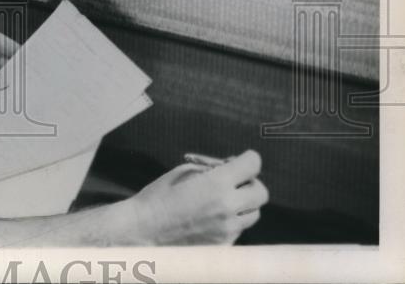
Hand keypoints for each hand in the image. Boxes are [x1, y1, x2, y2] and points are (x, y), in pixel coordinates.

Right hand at [130, 150, 268, 244]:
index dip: (249, 159)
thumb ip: (213, 170)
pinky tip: (211, 218)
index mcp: (216, 184)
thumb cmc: (159, 197)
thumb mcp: (184, 172)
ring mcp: (228, 231)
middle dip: (250, 183)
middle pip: (261, 192)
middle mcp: (228, 208)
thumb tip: (232, 169)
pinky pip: (239, 230)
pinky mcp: (224, 247)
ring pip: (253, 214)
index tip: (244, 159)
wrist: (143, 230)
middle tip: (236, 181)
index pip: (252, 165)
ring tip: (221, 201)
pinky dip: (231, 221)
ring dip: (243, 204)